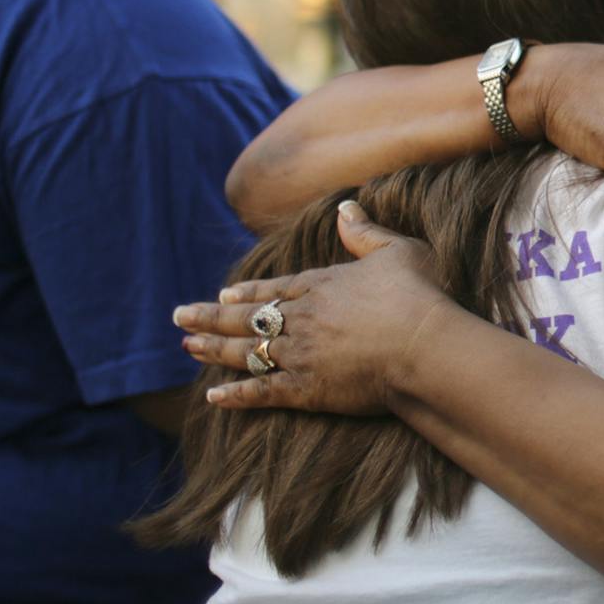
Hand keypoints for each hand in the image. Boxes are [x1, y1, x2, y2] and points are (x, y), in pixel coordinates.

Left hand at [171, 201, 450, 414]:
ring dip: (214, 349)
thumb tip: (345, 206)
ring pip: (247, 351)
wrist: (423, 346)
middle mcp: (301, 317)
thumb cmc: (417, 296)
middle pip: (247, 318)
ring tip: (187, 346)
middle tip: (179, 316)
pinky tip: (214, 396)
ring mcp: (300, 354)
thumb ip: (365, 232)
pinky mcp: (306, 390)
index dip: (246, 293)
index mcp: (320, 285)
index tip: (222, 294)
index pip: (273, 289)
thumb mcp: (397, 251)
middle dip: (210, 316)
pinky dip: (236, 395)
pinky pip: (261, 392)